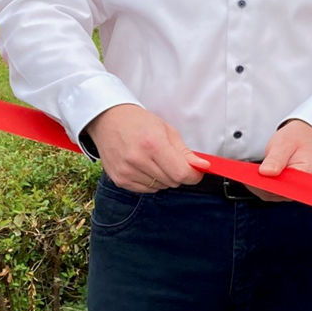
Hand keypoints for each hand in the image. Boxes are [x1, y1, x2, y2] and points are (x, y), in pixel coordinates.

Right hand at [85, 104, 207, 192]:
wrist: (108, 121)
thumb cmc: (138, 122)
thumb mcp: (167, 130)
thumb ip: (185, 152)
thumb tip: (203, 166)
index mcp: (153, 144)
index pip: (181, 173)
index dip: (193, 175)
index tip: (196, 172)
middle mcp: (137, 160)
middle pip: (172, 182)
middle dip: (179, 173)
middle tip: (173, 159)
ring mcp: (126, 172)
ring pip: (160, 187)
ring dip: (164, 178)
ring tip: (155, 160)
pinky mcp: (119, 180)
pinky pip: (146, 190)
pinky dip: (151, 181)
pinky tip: (145, 166)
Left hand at [253, 119, 311, 201]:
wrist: (304, 135)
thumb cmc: (298, 138)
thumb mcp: (285, 143)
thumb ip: (276, 158)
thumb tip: (265, 172)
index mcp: (307, 172)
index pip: (287, 187)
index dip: (270, 186)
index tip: (256, 179)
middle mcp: (303, 185)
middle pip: (279, 193)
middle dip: (262, 185)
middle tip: (249, 175)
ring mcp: (294, 188)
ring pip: (273, 194)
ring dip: (260, 186)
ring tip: (250, 175)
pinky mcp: (286, 188)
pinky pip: (272, 192)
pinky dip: (262, 185)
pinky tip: (256, 177)